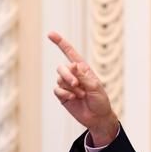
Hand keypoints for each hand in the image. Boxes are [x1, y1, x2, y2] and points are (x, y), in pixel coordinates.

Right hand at [48, 31, 118, 145]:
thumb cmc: (100, 100)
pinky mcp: (62, 95)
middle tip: (76, 84)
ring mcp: (67, 85)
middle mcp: (74, 75)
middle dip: (67, 75)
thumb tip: (72, 64)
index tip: (50, 34)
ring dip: (70, 87)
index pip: (70, 53)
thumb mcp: (95, 86)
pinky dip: (65, 93)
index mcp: (83, 69)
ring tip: (81, 95)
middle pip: (62, 68)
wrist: (97, 117)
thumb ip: (83, 76)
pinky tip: (73, 98)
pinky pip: (57, 90)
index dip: (60, 43)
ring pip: (59, 79)